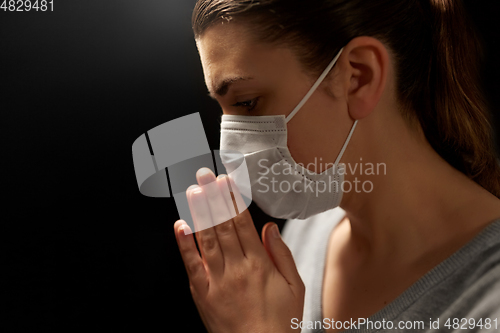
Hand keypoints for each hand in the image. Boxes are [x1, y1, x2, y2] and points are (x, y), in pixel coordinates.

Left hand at [174, 168, 304, 332]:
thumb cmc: (280, 322)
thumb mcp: (295, 287)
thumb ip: (282, 254)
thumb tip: (270, 227)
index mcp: (259, 264)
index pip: (242, 223)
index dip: (232, 199)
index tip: (227, 180)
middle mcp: (236, 268)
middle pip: (222, 225)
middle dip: (213, 196)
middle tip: (205, 174)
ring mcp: (217, 280)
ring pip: (206, 239)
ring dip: (199, 212)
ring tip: (194, 190)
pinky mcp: (202, 293)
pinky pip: (191, 264)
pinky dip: (184, 244)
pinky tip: (180, 225)